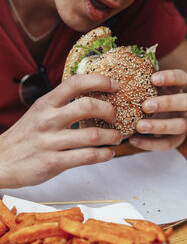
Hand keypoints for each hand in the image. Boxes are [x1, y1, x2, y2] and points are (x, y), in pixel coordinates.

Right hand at [0, 75, 121, 187]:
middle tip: (115, 116)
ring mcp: (50, 142)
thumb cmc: (25, 136)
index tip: (114, 85)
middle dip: (109, 110)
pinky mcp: (54, 162)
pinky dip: (104, 154)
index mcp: (45, 103)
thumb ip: (60, 104)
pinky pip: (87, 156)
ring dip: (112, 136)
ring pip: (93, 135)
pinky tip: (109, 153)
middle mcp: (48, 119)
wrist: (1, 161)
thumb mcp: (38, 112)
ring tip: (117, 137)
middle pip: (87, 106)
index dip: (99, 80)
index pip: (75, 83)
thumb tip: (90, 97)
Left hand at [129, 69, 186, 150]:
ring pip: (181, 125)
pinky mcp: (176, 140)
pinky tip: (134, 140)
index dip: (170, 77)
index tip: (153, 79)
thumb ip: (133, 83)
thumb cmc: (142, 100)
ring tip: (139, 126)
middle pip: (186, 101)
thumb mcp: (141, 90)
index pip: (181, 78)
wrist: (150, 122)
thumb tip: (108, 74)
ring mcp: (183, 123)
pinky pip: (167, 144)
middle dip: (166, 103)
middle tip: (145, 106)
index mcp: (175, 89)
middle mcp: (183, 105)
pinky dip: (150, 143)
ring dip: (160, 126)